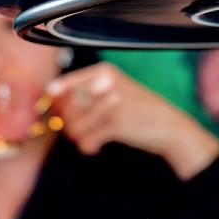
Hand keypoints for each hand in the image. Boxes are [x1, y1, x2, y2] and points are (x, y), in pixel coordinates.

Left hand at [48, 62, 218, 179]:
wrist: (169, 125)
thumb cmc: (137, 109)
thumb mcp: (114, 90)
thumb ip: (86, 92)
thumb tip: (51, 101)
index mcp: (104, 71)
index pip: (65, 85)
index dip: (53, 99)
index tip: (50, 105)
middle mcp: (105, 83)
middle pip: (66, 109)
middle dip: (69, 124)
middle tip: (80, 131)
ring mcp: (110, 103)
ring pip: (74, 127)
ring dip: (78, 138)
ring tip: (90, 139)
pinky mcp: (115, 124)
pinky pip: (86, 141)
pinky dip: (88, 147)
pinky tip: (96, 147)